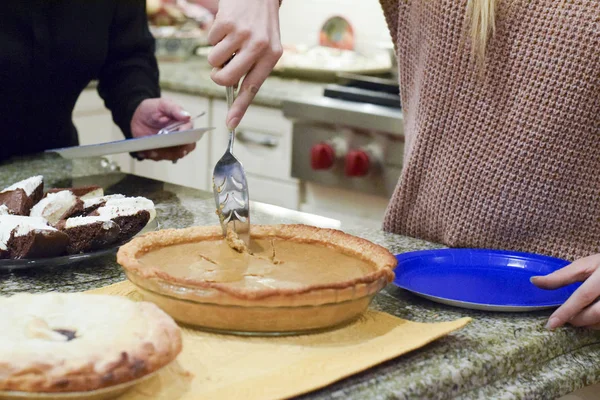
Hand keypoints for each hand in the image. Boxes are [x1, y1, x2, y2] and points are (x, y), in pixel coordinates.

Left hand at [130, 98, 194, 161]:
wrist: (136, 117)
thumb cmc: (152, 109)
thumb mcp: (162, 104)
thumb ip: (174, 109)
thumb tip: (187, 116)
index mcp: (183, 125)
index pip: (191, 133)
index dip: (187, 136)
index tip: (179, 135)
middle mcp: (180, 137)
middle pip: (186, 148)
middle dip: (177, 150)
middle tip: (166, 146)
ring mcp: (171, 146)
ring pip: (173, 155)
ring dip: (163, 154)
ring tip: (152, 150)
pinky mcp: (162, 152)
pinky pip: (160, 157)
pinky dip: (154, 155)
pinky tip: (147, 151)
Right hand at [207, 0, 281, 129]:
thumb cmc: (260, 24)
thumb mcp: (265, 46)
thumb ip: (252, 67)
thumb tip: (231, 89)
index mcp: (271, 56)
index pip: (252, 88)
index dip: (240, 108)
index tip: (230, 124)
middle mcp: (259, 46)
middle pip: (225, 78)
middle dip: (217, 76)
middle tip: (221, 67)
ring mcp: (243, 34)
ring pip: (213, 60)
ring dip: (216, 52)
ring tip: (229, 39)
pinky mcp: (227, 22)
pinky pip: (209, 41)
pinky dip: (213, 35)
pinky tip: (226, 25)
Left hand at [531, 254, 599, 329]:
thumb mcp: (586, 265)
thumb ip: (561, 276)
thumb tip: (534, 281)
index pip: (583, 296)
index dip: (566, 311)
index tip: (550, 325)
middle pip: (595, 313)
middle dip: (577, 319)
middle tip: (564, 320)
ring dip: (588, 324)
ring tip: (577, 318)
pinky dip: (597, 324)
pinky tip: (591, 320)